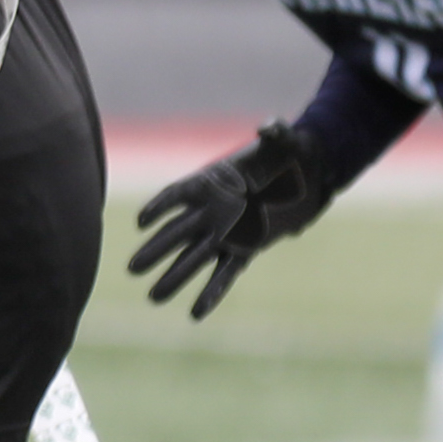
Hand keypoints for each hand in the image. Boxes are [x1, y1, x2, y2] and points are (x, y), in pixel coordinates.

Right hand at [129, 122, 329, 318]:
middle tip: (131, 269)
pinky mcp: (246, 249)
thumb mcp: (284, 138)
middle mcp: (212, 209)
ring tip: (153, 298)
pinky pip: (224, 274)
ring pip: (193, 258)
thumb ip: (275, 132)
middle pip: (177, 232)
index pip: (177, 194)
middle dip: (155, 250)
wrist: (311, 174)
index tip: (142, 222)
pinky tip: (196, 313)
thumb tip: (268, 128)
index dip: (159, 207)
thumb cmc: (291, 151)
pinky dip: (211, 292)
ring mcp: (227, 232)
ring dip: (174, 277)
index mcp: (211, 181)